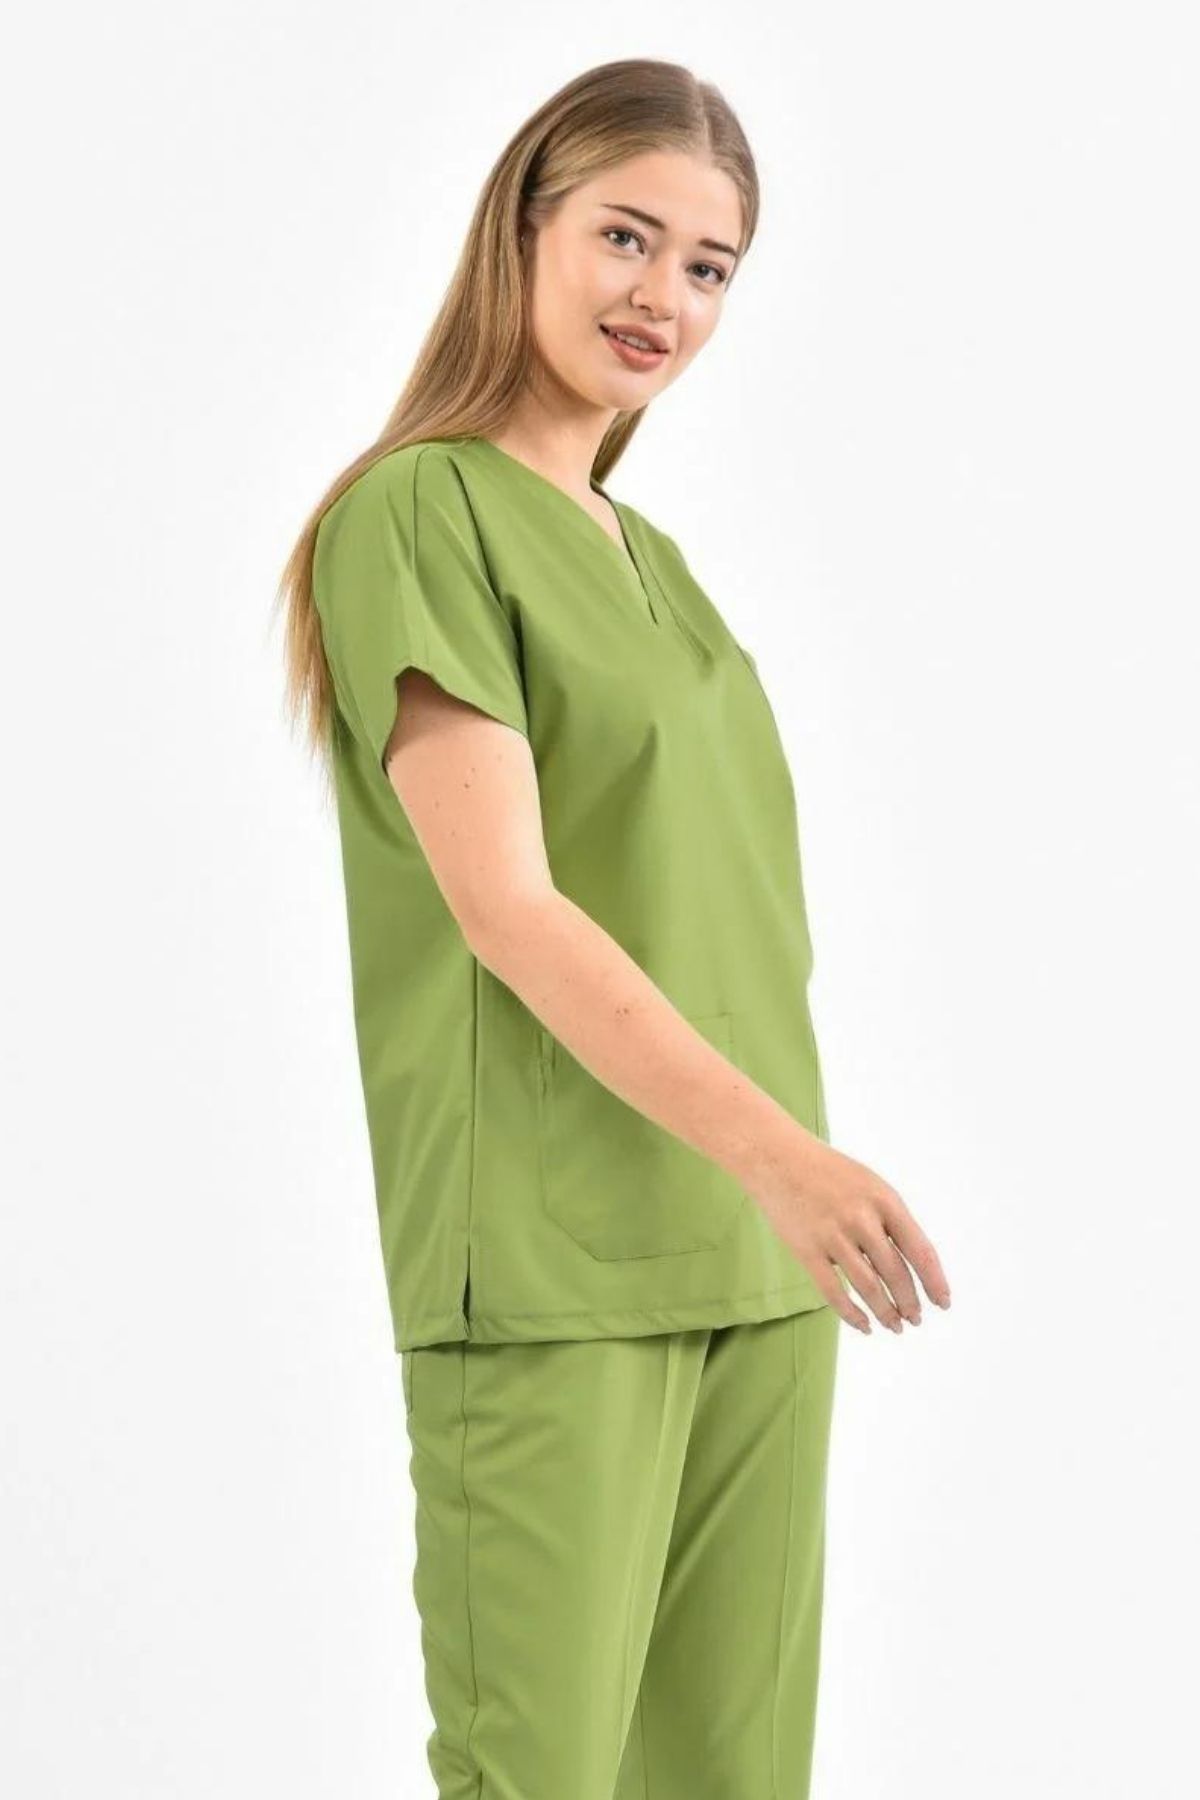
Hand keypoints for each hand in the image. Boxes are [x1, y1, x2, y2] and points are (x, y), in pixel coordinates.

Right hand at [750, 1133, 951, 1334]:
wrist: (776, 1157)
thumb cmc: (828, 1172)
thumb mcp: (870, 1184)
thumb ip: (891, 1219)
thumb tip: (911, 1264)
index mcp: (884, 1200)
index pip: (920, 1250)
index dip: (935, 1281)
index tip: (943, 1302)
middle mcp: (862, 1218)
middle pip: (896, 1273)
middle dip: (909, 1302)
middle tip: (915, 1319)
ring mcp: (832, 1234)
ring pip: (868, 1287)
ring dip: (885, 1312)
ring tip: (894, 1325)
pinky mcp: (806, 1249)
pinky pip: (833, 1291)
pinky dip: (851, 1314)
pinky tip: (863, 1324)